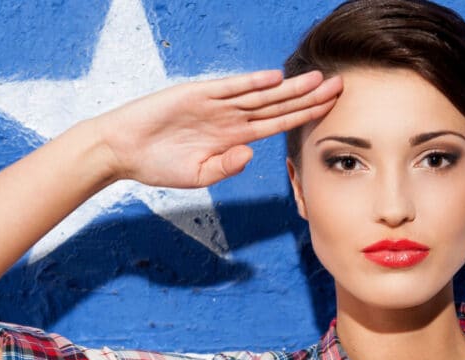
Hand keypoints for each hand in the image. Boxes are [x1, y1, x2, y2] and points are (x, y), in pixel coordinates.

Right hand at [94, 70, 341, 188]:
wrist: (123, 150)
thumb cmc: (159, 164)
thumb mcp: (198, 175)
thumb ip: (226, 166)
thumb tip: (249, 155)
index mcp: (234, 137)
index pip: (278, 124)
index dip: (305, 117)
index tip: (331, 111)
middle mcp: (231, 118)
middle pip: (278, 105)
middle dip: (309, 97)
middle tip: (341, 87)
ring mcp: (215, 104)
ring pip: (260, 95)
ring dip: (289, 88)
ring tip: (318, 80)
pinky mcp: (195, 94)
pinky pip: (228, 89)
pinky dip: (250, 83)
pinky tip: (273, 79)